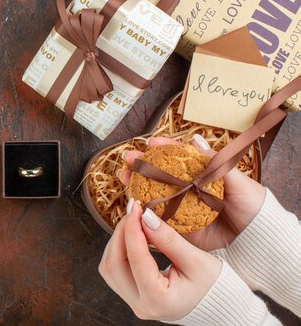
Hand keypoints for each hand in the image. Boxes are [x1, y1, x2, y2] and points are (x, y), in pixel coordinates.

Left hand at [99, 199, 221, 321]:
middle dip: (121, 234)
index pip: (136, 259)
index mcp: (158, 300)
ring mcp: (134, 303)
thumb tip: (145, 216)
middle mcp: (141, 306)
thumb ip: (169, 239)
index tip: (137, 207)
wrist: (219, 305)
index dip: (133, 229)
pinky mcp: (131, 296)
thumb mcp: (197, 260)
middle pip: (113, 265)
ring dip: (117, 241)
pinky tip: (132, 235)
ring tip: (134, 221)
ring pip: (109, 268)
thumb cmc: (214, 285)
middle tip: (134, 211)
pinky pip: (114, 271)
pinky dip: (119, 250)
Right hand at [119, 135, 266, 250]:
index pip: (179, 158)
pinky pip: (158, 218)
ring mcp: (182, 208)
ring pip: (154, 193)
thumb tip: (196, 140)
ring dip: (136, 184)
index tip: (150, 143)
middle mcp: (189, 190)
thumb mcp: (238, 181)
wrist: (258, 240)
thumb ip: (215, 163)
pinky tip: (131, 201)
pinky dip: (143, 209)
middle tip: (128, 159)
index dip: (164, 149)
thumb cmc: (253, 207)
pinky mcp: (179, 229)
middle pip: (160, 174)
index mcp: (202, 175)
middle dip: (142, 165)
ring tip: (123, 176)